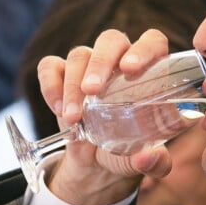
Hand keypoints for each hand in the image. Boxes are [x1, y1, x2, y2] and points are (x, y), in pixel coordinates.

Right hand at [37, 28, 173, 204]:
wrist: (97, 163)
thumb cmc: (129, 151)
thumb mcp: (144, 160)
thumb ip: (154, 161)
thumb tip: (148, 158)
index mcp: (150, 72)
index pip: (153, 42)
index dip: (144, 48)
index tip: (130, 68)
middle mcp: (120, 62)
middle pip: (112, 41)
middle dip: (101, 62)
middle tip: (93, 90)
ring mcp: (90, 66)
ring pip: (80, 55)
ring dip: (73, 85)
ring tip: (75, 119)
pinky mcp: (62, 75)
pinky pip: (51, 66)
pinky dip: (51, 85)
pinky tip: (58, 109)